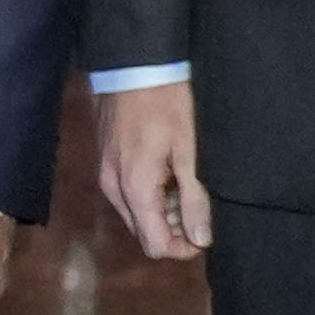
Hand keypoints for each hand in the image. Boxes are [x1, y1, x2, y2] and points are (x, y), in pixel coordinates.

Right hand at [96, 80, 210, 261]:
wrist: (133, 67)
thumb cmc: (165, 104)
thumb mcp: (188, 153)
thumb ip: (193, 199)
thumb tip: (201, 239)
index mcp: (134, 189)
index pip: (155, 245)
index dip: (184, 248)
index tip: (207, 234)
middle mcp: (114, 189)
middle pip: (145, 233)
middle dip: (175, 230)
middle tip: (202, 206)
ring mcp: (107, 176)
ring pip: (137, 215)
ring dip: (165, 212)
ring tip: (190, 186)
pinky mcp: (108, 164)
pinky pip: (130, 196)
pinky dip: (153, 196)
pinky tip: (172, 174)